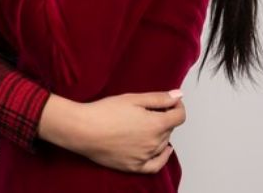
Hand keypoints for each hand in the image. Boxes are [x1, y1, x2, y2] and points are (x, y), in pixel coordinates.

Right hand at [38, 90, 185, 173]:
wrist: (82, 130)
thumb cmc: (104, 112)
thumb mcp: (133, 99)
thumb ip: (159, 98)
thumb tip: (178, 96)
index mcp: (156, 124)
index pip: (179, 116)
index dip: (177, 107)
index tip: (171, 103)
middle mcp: (154, 142)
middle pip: (169, 129)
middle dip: (164, 118)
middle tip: (148, 110)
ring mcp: (145, 156)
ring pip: (163, 144)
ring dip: (160, 134)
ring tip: (145, 124)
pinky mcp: (134, 166)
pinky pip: (156, 165)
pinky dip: (164, 157)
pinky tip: (165, 150)